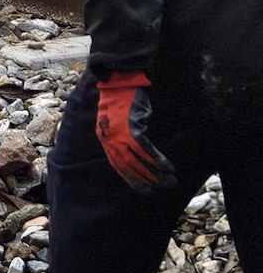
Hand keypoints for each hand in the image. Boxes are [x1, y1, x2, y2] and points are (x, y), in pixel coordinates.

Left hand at [95, 71, 177, 193]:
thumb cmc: (118, 99)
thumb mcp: (113, 120)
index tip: (142, 188)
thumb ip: (119, 136)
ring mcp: (121, 135)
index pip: (117, 164)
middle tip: (157, 190)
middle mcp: (110, 139)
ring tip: (167, 182)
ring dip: (153, 174)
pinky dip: (157, 161)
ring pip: (138, 161)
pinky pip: (146, 150)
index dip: (130, 177)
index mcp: (104, 138)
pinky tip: (167, 169)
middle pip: (128, 166)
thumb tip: (131, 151)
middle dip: (144, 181)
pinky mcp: (133, 129)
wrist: (118, 82)